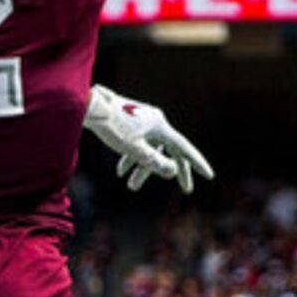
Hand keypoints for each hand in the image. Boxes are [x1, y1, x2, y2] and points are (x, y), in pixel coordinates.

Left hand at [84, 84, 212, 192]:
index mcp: (160, 126)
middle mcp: (155, 121)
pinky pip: (138, 142)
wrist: (88, 107)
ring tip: (131, 187)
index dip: (196, 163)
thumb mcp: (134, 149)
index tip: (208, 176)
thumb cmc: (111, 128)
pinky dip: (131, 157)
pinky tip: (120, 171)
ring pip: (150, 148)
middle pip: (171, 150)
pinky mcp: (131, 121)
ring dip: (142, 168)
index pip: (183, 148)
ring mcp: (143, 120)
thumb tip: (172, 172)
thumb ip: (154, 162)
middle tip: (187, 190)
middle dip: (175, 171)